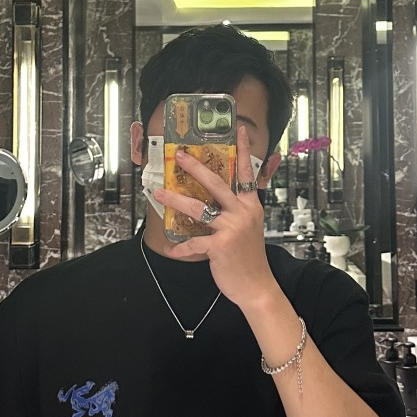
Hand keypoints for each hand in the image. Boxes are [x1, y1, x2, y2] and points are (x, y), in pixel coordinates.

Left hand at [155, 122, 278, 311]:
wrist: (257, 286)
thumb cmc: (249, 258)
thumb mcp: (249, 228)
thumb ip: (238, 211)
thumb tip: (220, 199)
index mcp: (250, 206)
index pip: (247, 173)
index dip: (243, 150)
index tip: (240, 129)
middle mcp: (242, 213)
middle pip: (217, 183)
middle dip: (196, 168)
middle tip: (180, 156)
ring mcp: (231, 228)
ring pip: (199, 208)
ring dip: (176, 200)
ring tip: (159, 194)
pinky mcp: (220, 246)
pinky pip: (193, 242)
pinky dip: (180, 247)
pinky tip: (171, 249)